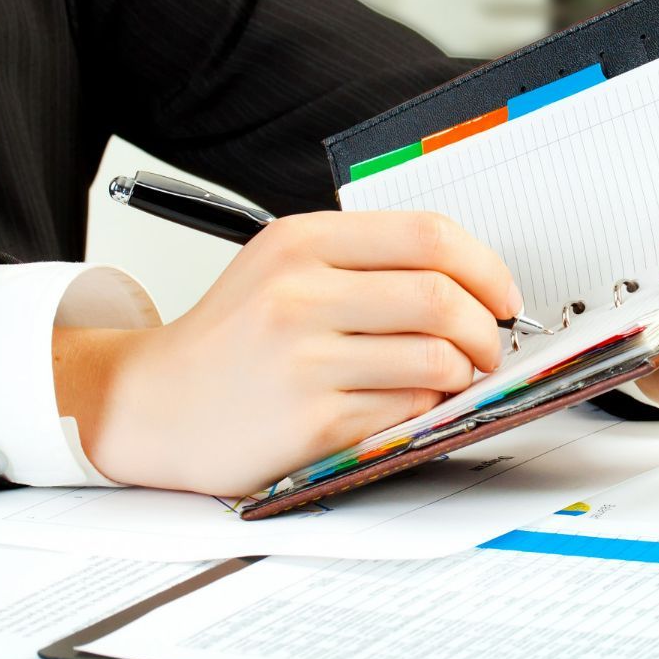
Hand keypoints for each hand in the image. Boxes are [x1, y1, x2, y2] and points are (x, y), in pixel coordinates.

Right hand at [54, 211, 519, 494]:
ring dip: (463, 371)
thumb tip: (470, 280)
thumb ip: (366, 261)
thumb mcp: (283, 267)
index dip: (485, 266)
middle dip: (486, 326)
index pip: (428, 236)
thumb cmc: (232, 339)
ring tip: (452, 375)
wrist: (155, 406)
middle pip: (441, 297)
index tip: (502, 294)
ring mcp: (304, 361)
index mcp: (301, 243)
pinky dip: (428, 408)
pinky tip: (411, 402)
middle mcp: (300, 294)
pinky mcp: (313, 421)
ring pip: (436, 357)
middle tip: (489, 341)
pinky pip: (408, 409)